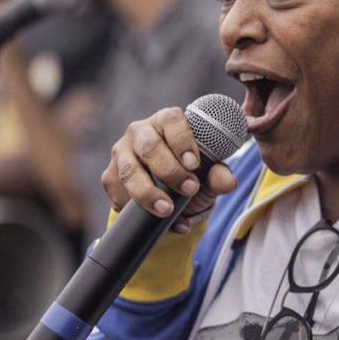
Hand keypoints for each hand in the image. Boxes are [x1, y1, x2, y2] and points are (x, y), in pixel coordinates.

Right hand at [102, 107, 237, 232]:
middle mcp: (141, 132)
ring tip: (168, 211)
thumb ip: (219, 175)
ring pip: (129, 171)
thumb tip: (228, 182)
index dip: (182, 140)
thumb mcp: (208, 174)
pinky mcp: (110, 175)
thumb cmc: (191, 171)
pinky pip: (117, 192)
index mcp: (167, 121)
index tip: (194, 164)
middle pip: (149, 146)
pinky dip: (135, 208)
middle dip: (169, 171)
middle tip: (189, 190)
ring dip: (148, 193)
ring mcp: (122, 153)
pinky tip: (152, 219)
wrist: (169, 192)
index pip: (172, 120)